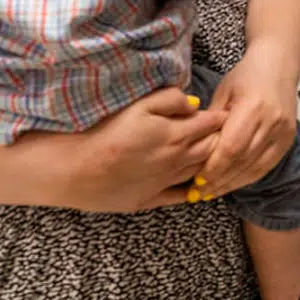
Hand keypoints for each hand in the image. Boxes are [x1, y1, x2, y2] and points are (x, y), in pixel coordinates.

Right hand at [40, 88, 226, 211]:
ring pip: (200, 171)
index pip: (213, 124)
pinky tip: (194, 183)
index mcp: (177, 134)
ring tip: (211, 153)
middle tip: (223, 131)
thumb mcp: (138, 105)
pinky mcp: (151, 199)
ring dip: (209, 161)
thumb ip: (170, 100)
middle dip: (221, 138)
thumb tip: (195, 103)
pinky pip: (182, 195)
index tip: (224, 112)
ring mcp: (166, 182)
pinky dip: (193, 188)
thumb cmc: (104, 131)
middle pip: (213, 148)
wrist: (75, 169)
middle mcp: (178, 160)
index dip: (220, 117)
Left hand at [195, 51, 299, 198]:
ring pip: (256, 168)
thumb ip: (212, 120)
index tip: (196, 181)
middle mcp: (272, 122)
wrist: (279, 64)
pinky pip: (267, 165)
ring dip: (233, 183)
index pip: (231, 147)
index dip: (214, 168)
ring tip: (212, 193)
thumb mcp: (223, 91)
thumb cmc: (246, 75)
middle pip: (243, 161)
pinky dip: (248, 177)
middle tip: (199, 193)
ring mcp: (284, 132)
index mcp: (253, 107)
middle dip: (219, 180)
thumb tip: (193, 148)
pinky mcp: (289, 139)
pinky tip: (232, 184)